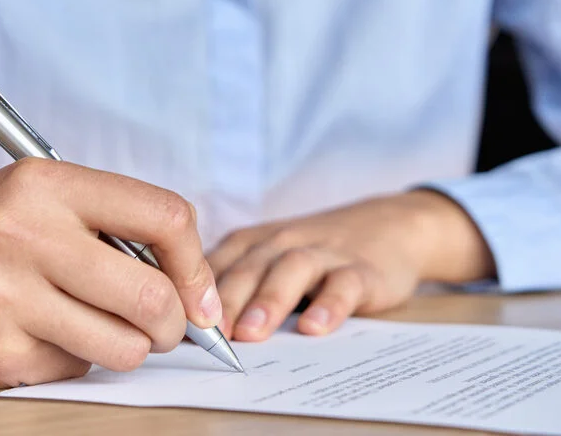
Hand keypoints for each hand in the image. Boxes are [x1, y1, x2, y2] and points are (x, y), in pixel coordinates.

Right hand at [0, 158, 220, 387]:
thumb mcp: (42, 201)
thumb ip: (117, 228)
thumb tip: (195, 290)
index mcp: (46, 183)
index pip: (164, 216)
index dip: (196, 264)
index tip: (200, 296)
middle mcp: (24, 234)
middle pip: (152, 295)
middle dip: (174, 324)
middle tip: (163, 328)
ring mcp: (5, 297)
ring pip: (124, 346)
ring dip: (129, 348)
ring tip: (100, 329)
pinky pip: (78, 371)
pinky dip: (77, 361)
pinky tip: (42, 337)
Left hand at [208, 190, 494, 341]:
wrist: (388, 225)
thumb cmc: (314, 251)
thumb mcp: (269, 258)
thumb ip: (235, 284)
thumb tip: (188, 329)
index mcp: (252, 242)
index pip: (215, 267)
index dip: (191, 295)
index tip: (172, 325)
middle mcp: (281, 242)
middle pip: (248, 268)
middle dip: (224, 302)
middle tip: (207, 335)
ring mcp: (322, 253)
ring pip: (290, 271)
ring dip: (268, 301)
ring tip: (250, 333)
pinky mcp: (360, 269)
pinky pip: (343, 284)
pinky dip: (329, 305)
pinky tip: (315, 327)